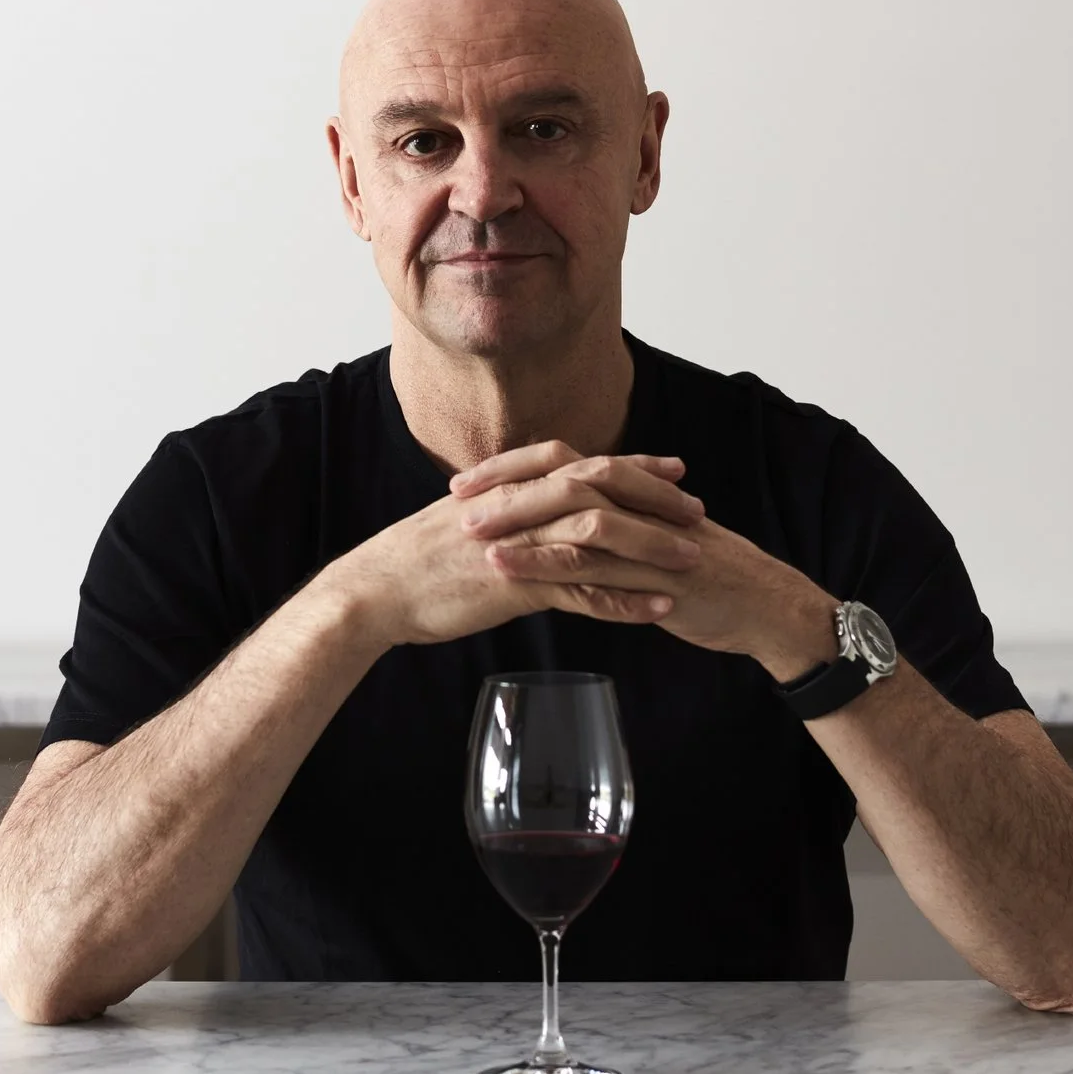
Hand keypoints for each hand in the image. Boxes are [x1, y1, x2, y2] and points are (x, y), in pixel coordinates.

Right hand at [322, 444, 706, 649]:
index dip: (633, 465)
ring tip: (693, 559)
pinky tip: (658, 610)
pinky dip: (625, 599)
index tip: (673, 468)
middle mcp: (520, 505)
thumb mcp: (465, 520)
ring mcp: (520, 543)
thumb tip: (535, 510)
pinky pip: (583, 590)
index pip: (583, 463)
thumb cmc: (415, 560)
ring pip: (601, 535)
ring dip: (651, 547)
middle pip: (603, 488)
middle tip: (697, 510)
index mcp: (510, 486)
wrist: (376, 590)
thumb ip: (505, 510)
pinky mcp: (517, 584)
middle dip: (655, 498)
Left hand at [455, 445, 839, 679]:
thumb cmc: (710, 578)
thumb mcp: (660, 541)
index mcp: (636, 494)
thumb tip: (572, 522)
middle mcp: (639, 507)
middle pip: (564, 479)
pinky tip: (510, 572)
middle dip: (507, 486)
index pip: (566, 464)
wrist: (768, 607)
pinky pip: (595, 569)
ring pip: (574, 520)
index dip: (516, 467)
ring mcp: (649, 541)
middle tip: (456, 496)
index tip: (470, 478)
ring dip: (519, 523)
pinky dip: (547, 567)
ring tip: (469, 533)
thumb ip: (620, 527)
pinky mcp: (655, 579)